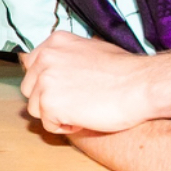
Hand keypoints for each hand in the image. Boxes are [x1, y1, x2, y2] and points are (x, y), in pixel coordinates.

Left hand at [19, 32, 155, 133]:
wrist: (141, 85)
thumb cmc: (125, 71)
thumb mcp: (91, 50)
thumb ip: (68, 57)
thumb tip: (56, 69)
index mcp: (55, 42)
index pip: (32, 65)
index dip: (46, 83)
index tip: (64, 90)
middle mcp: (45, 58)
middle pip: (30, 88)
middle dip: (48, 100)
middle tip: (75, 103)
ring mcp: (45, 80)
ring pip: (35, 108)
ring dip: (56, 115)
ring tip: (82, 111)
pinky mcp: (49, 103)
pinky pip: (48, 125)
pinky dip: (64, 128)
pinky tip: (83, 120)